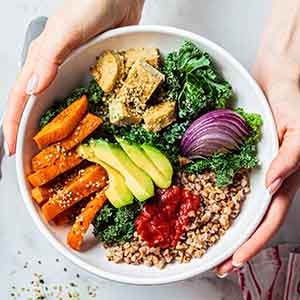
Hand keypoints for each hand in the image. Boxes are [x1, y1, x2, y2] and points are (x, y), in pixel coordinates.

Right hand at [3, 0, 143, 154]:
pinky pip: (82, 99)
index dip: (13, 126)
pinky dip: (80, 115)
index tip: (12, 151)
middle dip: (33, 132)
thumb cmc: (90, 3)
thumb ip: (48, 58)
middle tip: (34, 158)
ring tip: (60, 150)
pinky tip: (87, 127)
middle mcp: (55, 70)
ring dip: (58, 128)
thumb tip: (34, 89)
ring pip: (59, 106)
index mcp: (41, 61)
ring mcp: (74, 73)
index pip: (21, 99)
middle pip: (38, 107)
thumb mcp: (65, 30)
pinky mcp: (92, 73)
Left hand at [216, 55, 299, 276]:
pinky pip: (228, 180)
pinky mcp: (240, 155)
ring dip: (226, 226)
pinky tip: (204, 205)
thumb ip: (291, 158)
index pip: (269, 218)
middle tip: (217, 264)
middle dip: (237, 244)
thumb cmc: (293, 100)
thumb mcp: (299, 129)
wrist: (276, 76)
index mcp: (285, 177)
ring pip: (240, 204)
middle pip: (253, 219)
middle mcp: (268, 177)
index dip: (253, 241)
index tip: (235, 260)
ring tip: (208, 244)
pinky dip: (217, 196)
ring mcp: (253, 168)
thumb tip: (275, 186)